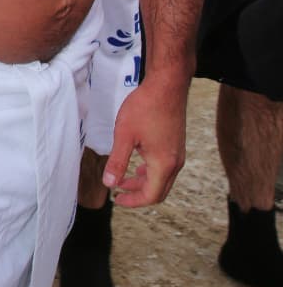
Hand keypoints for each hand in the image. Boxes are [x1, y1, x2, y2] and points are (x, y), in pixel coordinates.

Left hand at [102, 76, 186, 206]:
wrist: (167, 85)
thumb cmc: (146, 107)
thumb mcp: (124, 135)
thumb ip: (117, 162)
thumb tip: (109, 183)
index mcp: (163, 164)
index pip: (151, 196)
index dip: (133, 201)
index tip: (117, 198)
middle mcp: (175, 162)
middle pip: (159, 190)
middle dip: (138, 194)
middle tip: (119, 191)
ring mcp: (178, 152)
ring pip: (162, 178)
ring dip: (143, 182)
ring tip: (124, 178)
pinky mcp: (176, 143)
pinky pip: (165, 166)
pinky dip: (151, 171)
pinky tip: (138, 163)